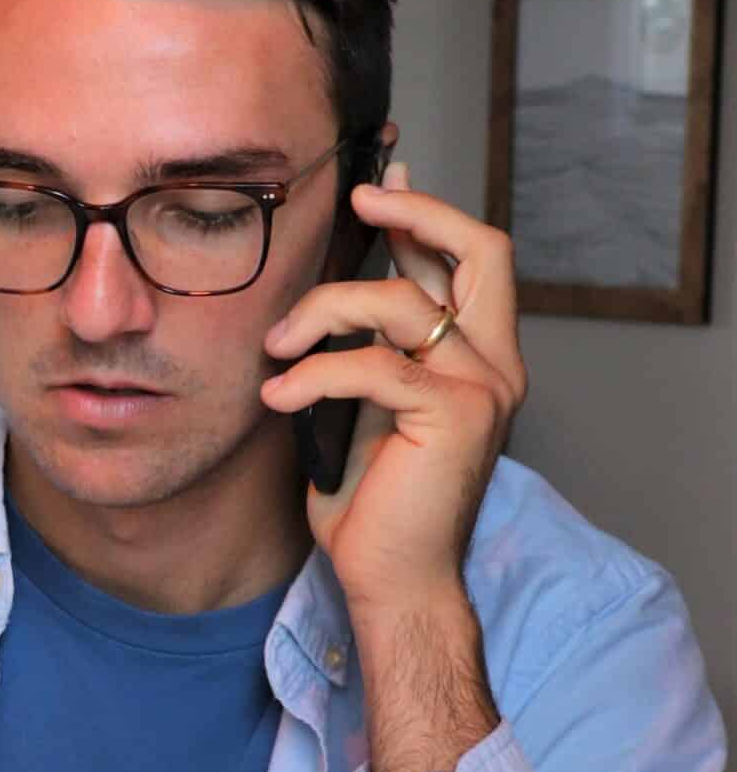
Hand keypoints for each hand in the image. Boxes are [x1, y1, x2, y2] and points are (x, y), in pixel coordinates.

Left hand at [260, 161, 527, 621]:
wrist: (395, 583)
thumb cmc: (375, 509)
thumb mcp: (363, 411)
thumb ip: (365, 353)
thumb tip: (321, 302)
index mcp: (480, 360)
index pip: (470, 261)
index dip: (425, 215)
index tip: (375, 188)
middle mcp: (495, 366)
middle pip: (481, 251)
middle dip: (416, 212)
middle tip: (356, 204)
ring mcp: (482, 388)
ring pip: (403, 300)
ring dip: (325, 309)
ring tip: (277, 345)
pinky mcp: (455, 415)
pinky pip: (372, 364)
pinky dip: (314, 373)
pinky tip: (279, 397)